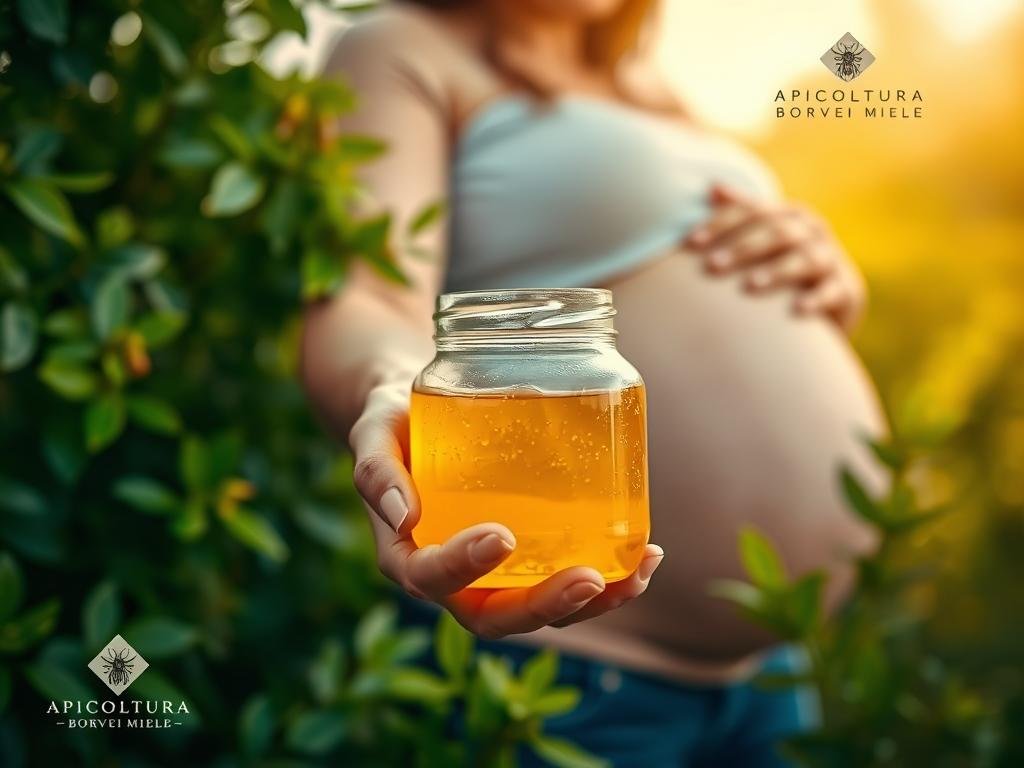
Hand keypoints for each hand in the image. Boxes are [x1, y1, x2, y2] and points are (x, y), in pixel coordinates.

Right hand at [349, 382, 664, 638]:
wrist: (417, 412)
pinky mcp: (529, 553)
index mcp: (409, 556)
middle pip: (496, 614)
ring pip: (541, 607)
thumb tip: (405, 515)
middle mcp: (455, 577)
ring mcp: (495, 572)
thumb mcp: (374, 433)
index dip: (464, 568)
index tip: (501, 536)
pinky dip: (610, 575)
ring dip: (592, 602)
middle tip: (589, 578)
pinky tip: (645, 552)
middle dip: (546, 605)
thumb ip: (378, 470)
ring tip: (636, 571)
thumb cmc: (393, 423)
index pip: (432, 579)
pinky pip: (564, 574)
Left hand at [685, 184, 866, 330]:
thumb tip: (711, 186)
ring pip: (804, 259)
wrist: (830, 299)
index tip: (690, 243)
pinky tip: (796, 310)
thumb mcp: (764, 237)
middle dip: (743, 248)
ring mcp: (831, 257)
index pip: (752, 211)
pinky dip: (816, 300)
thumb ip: (739, 213)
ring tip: (750, 285)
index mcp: (788, 215)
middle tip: (713, 266)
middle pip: (776, 233)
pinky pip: (832, 291)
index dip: (720, 224)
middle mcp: (812, 230)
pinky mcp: (846, 288)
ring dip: (776, 271)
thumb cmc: (782, 264)